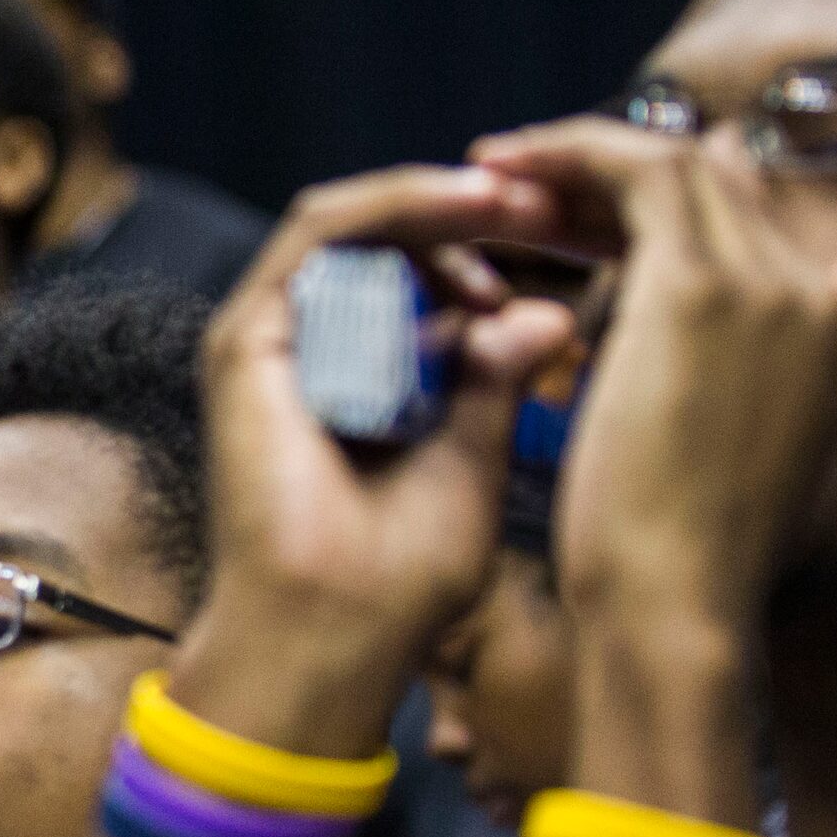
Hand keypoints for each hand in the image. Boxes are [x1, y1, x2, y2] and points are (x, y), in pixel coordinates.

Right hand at [165, 168, 578, 756]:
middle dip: (483, 209)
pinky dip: (399, 206)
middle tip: (563, 204)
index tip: (588, 239)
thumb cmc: (402, 579)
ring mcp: (271, 336)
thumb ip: (500, 378)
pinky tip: (472, 205)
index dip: (504, 243)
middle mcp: (308, 348)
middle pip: (393, 237)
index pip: (426, 275)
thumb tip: (555, 311)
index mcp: (358, 378)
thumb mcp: (477, 456)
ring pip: (360, 219)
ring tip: (526, 202)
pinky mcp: (248, 334)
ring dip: (447, 199)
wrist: (335, 638)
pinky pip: (323, 231)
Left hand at [468, 118, 836, 631]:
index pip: (748, 222)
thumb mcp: (777, 469)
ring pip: (672, 162)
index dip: (655, 211)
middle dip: (610, 174)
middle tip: (519, 189)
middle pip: (711, 180)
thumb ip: (817, 373)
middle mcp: (817, 290)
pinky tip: (496, 170)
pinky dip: (564, 156)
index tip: (572, 227)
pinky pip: (630, 170)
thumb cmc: (702, 566)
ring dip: (580, 157)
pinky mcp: (694, 287)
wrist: (681, 610)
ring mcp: (765, 283)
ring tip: (495, 171)